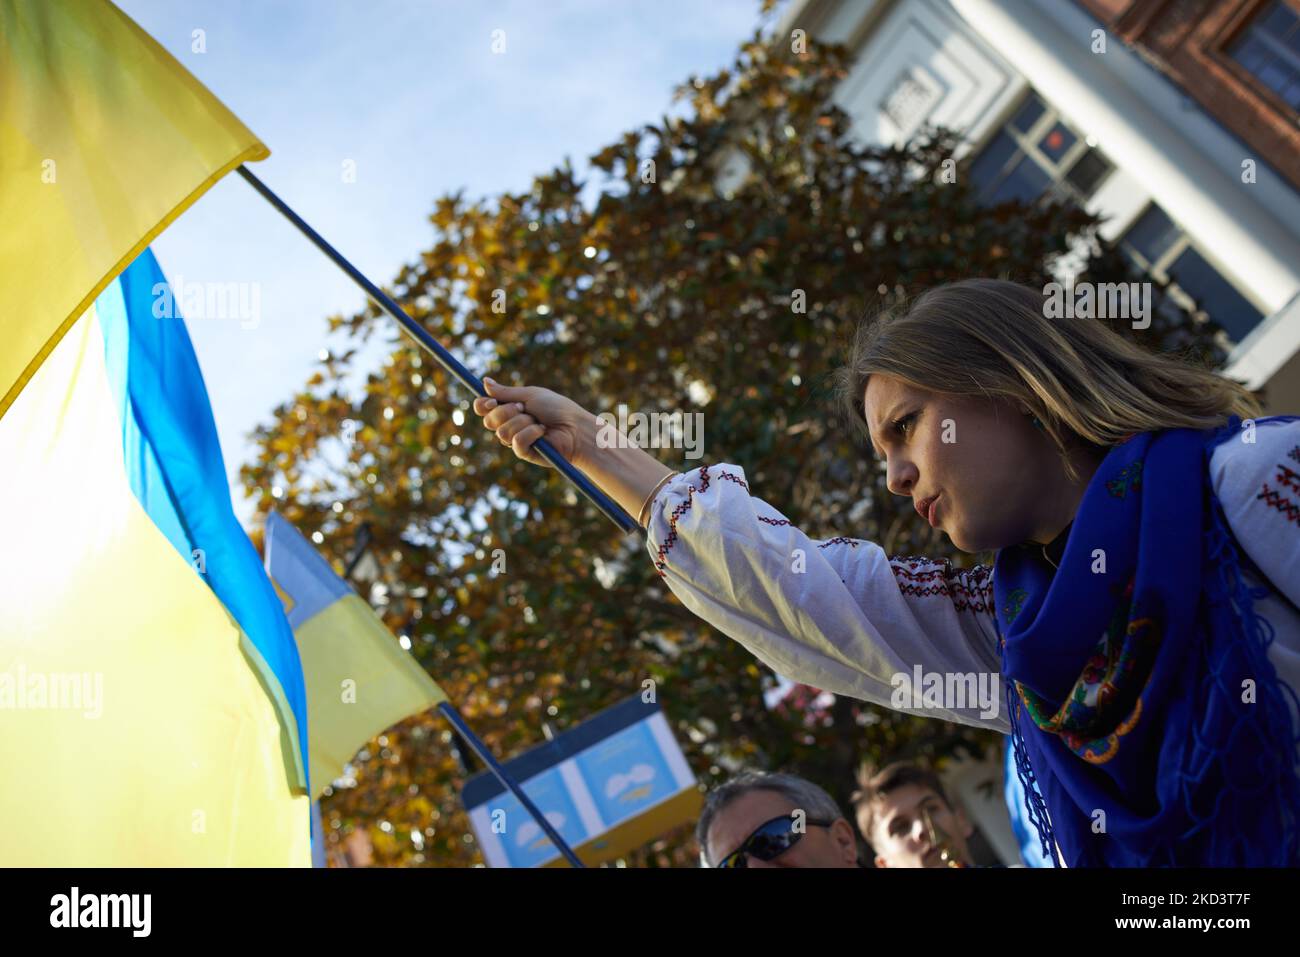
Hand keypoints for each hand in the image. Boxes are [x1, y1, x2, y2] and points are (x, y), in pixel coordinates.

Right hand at [472, 377, 594, 468]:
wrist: (576, 427)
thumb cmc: (557, 409)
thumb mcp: (530, 395)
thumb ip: (506, 392)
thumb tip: (484, 382)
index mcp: (509, 409)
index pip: (484, 409)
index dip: (483, 405)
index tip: (492, 401)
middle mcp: (509, 425)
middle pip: (489, 421)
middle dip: (505, 412)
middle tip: (524, 408)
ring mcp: (515, 440)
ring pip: (502, 432)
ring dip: (522, 422)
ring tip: (539, 421)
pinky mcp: (524, 452)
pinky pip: (516, 441)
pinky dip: (531, 433)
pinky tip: (543, 432)